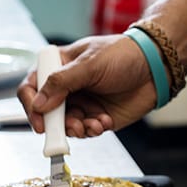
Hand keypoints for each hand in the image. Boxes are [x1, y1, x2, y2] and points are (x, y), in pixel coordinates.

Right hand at [17, 35, 160, 136]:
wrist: (155, 67)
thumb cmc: (123, 55)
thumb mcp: (89, 64)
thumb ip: (62, 82)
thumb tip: (38, 104)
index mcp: (58, 66)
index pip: (31, 87)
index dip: (31, 106)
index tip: (39, 122)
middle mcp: (67, 87)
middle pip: (47, 112)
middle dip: (58, 124)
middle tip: (72, 127)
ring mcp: (82, 103)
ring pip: (67, 125)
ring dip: (78, 129)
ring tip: (94, 124)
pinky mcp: (97, 117)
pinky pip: (86, 131)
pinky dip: (93, 130)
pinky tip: (105, 121)